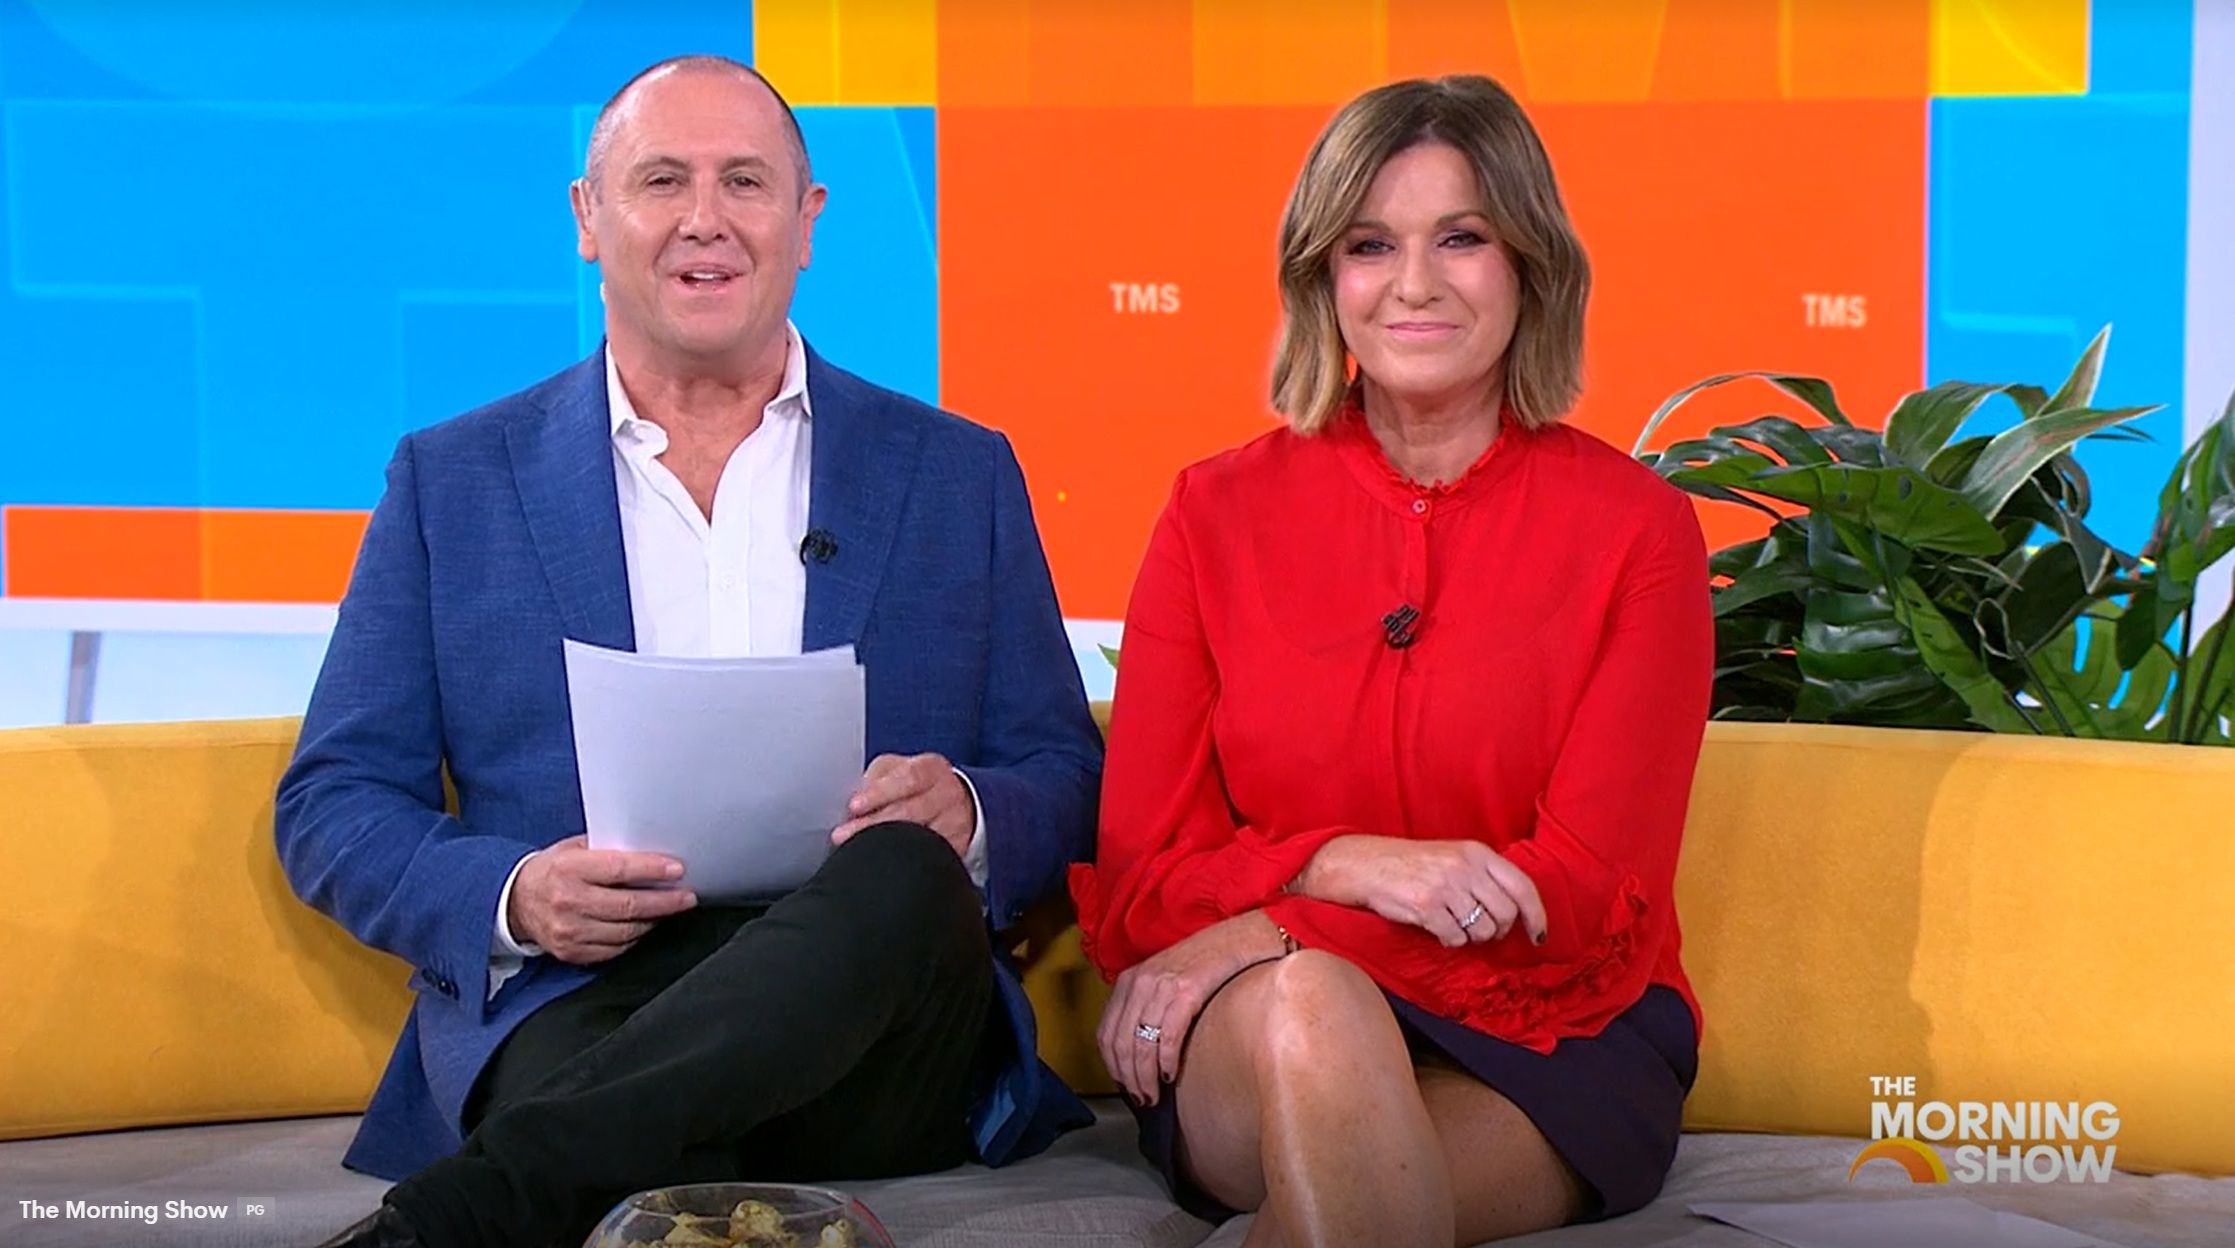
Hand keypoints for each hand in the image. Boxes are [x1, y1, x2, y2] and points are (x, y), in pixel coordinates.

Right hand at [508, 836, 697, 964]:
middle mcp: (568, 902)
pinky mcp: (572, 952)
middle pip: (628, 906)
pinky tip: (644, 925)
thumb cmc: (552, 871)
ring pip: (626, 931)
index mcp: (568, 869)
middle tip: (686, 896)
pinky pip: (615, 949)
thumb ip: (607, 850)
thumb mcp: (574, 849)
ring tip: (668, 909)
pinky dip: (635, 938)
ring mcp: (569, 931)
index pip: (618, 870)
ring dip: (653, 920)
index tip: (676, 870)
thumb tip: (649, 851)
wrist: (516, 902)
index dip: (652, 870)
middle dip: (665, 901)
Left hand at [831, 753, 975, 857]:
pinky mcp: (956, 846)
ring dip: (886, 845)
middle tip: (843, 835)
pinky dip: (905, 859)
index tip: (854, 806)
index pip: (907, 778)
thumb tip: (853, 799)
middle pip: (911, 811)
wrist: (953, 801)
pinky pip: (930, 855)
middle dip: (873, 824)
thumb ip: (875, 779)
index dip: (879, 792)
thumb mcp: (895, 770)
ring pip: (921, 837)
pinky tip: (886, 861)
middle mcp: (947, 794)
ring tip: (859, 850)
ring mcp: (954, 822)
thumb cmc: (915, 784)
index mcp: (930, 769)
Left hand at [1097, 915, 1279, 1105]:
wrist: (1237, 939)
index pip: (1105, 1033)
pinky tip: (1170, 1074)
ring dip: (1145, 1077)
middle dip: (1128, 1078)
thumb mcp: (1163, 980)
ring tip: (1154, 1095)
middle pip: (1120, 1043)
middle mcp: (1140, 982)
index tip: (1123, 1084)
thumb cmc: (1204, 963)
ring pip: (1141, 1044)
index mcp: (1129, 980)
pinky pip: (1168, 1036)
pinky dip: (1166, 1061)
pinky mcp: (1186, 992)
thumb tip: (1138, 1055)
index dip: (1112, 1065)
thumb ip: (1146, 1008)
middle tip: (1141, 1098)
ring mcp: (1162, 986)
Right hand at [1299, 835, 1546, 948]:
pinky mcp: (1427, 907)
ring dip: (1472, 937)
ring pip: (1483, 931)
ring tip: (1453, 924)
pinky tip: (1436, 928)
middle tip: (1481, 930)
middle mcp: (1465, 867)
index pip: (1523, 887)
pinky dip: (1449, 940)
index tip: (1539, 936)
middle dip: (1497, 930)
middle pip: (1506, 915)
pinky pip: (1456, 939)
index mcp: (1478, 852)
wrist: (1367, 865)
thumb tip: (1517, 913)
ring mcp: (1446, 887)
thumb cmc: (1414, 864)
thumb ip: (1485, 877)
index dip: (1537, 916)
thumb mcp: (1455, 857)